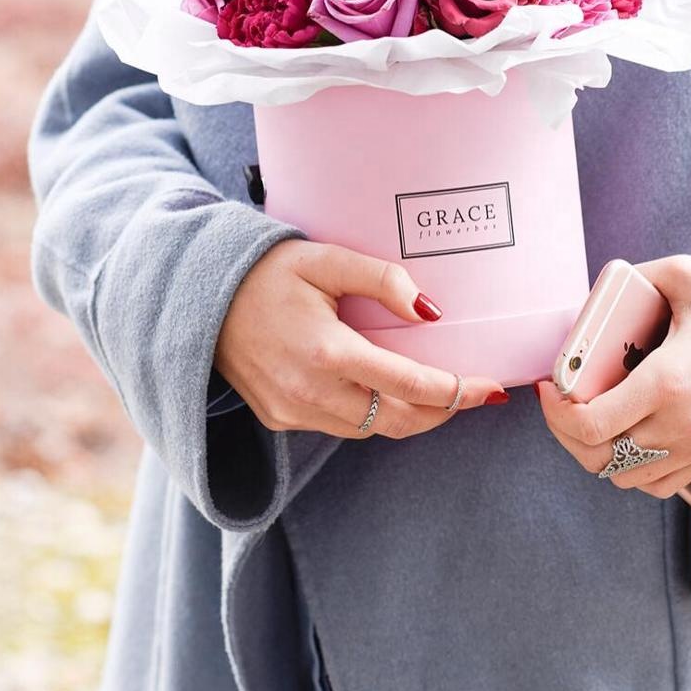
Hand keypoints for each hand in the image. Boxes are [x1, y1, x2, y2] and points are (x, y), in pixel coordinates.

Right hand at [215, 240, 506, 437]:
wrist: (198, 299)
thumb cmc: (267, 272)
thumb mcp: (326, 260)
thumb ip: (382, 280)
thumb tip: (431, 311)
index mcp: (327, 352)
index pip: (410, 386)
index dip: (458, 392)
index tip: (492, 389)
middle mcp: (311, 392)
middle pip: (397, 420)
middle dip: (441, 412)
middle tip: (473, 393)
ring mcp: (292, 411)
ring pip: (370, 430)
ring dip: (407, 415)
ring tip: (436, 391)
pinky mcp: (279, 418)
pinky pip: (340, 427)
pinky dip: (370, 414)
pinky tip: (383, 390)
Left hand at [537, 256, 690, 498]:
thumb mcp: (686, 276)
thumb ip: (638, 275)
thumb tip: (599, 288)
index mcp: (666, 383)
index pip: (592, 425)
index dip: (557, 412)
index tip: (550, 385)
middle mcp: (679, 426)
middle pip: (598, 457)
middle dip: (565, 432)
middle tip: (559, 402)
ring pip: (621, 476)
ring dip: (595, 451)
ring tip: (586, 416)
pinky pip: (652, 484)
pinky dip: (627, 468)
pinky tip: (622, 435)